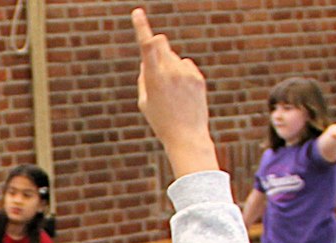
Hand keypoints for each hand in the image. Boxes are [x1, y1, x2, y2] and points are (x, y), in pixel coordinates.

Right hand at [132, 9, 216, 174]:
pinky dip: (181, 74)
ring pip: (173, 57)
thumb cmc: (161, 121)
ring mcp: (186, 73)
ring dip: (169, 66)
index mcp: (153, 77)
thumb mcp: (144, 101)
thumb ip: (144, 77)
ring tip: (171, 91)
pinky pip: (185, 66)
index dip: (141, 27)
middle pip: (161, 42)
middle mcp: (171, 71)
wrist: (187, 136)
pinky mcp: (198, 77)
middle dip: (155, 44)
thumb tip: (148, 61)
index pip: (147, 45)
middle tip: (153, 58)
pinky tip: (182, 93)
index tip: (137, 12)